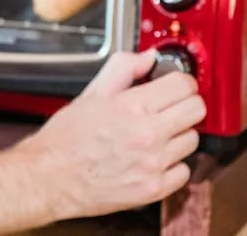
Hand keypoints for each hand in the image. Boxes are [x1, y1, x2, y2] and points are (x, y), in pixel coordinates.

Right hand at [15, 49, 205, 220]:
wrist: (50, 177)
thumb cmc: (65, 139)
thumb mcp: (91, 93)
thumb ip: (123, 68)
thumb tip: (147, 58)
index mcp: (132, 107)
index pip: (184, 85)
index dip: (181, 81)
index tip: (176, 84)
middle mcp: (147, 135)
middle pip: (196, 110)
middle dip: (185, 103)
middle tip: (171, 106)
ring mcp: (153, 164)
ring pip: (193, 140)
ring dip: (179, 134)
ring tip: (157, 134)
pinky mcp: (154, 189)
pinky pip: (184, 171)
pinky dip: (173, 164)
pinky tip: (155, 158)